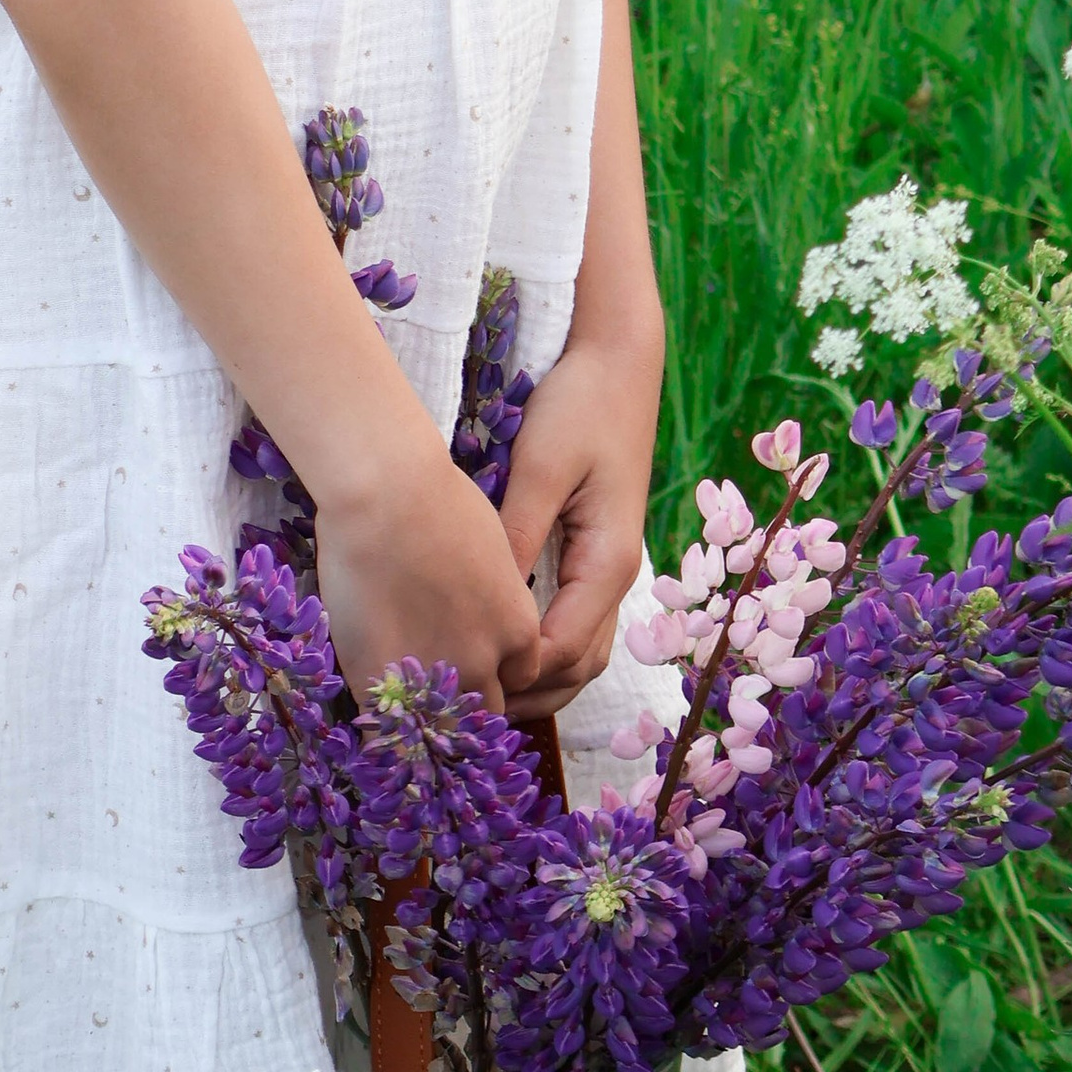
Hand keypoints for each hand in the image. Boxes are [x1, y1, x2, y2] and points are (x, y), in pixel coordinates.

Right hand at [315, 454, 544, 703]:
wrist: (387, 496)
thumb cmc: (440, 501)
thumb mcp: (491, 551)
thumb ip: (493, 600)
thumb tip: (475, 611)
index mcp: (517, 631)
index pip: (520, 677)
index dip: (495, 668)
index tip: (474, 657)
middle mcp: (483, 664)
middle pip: (485, 710)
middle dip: (464, 698)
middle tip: (436, 677)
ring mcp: (433, 680)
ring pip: (439, 724)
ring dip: (423, 711)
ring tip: (401, 691)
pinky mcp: (385, 683)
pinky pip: (388, 721)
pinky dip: (381, 711)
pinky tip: (369, 684)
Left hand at [494, 330, 661, 719]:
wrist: (616, 363)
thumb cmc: (578, 406)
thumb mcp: (540, 466)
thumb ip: (515, 531)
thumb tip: (483, 597)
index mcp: (607, 561)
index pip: (561, 649)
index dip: (510, 673)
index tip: (454, 682)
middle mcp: (615, 575)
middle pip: (577, 666)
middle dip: (524, 693)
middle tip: (459, 708)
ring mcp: (606, 566)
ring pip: (578, 650)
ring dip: (534, 677)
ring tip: (473, 690)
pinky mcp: (590, 552)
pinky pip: (569, 619)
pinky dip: (539, 646)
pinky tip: (495, 642)